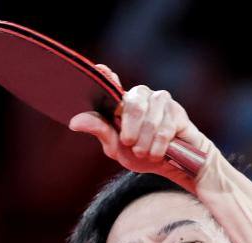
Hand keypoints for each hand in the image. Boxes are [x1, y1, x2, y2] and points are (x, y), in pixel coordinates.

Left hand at [69, 65, 211, 190]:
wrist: (173, 164)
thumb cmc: (141, 153)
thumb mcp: (116, 146)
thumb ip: (99, 131)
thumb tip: (74, 122)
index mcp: (122, 101)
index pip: (110, 82)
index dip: (106, 76)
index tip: (100, 70)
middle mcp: (140, 94)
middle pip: (133, 106)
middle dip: (131, 133)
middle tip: (130, 145)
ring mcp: (160, 100)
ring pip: (149, 122)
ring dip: (145, 144)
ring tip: (145, 153)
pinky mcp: (177, 111)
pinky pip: (165, 130)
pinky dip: (158, 147)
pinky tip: (158, 153)